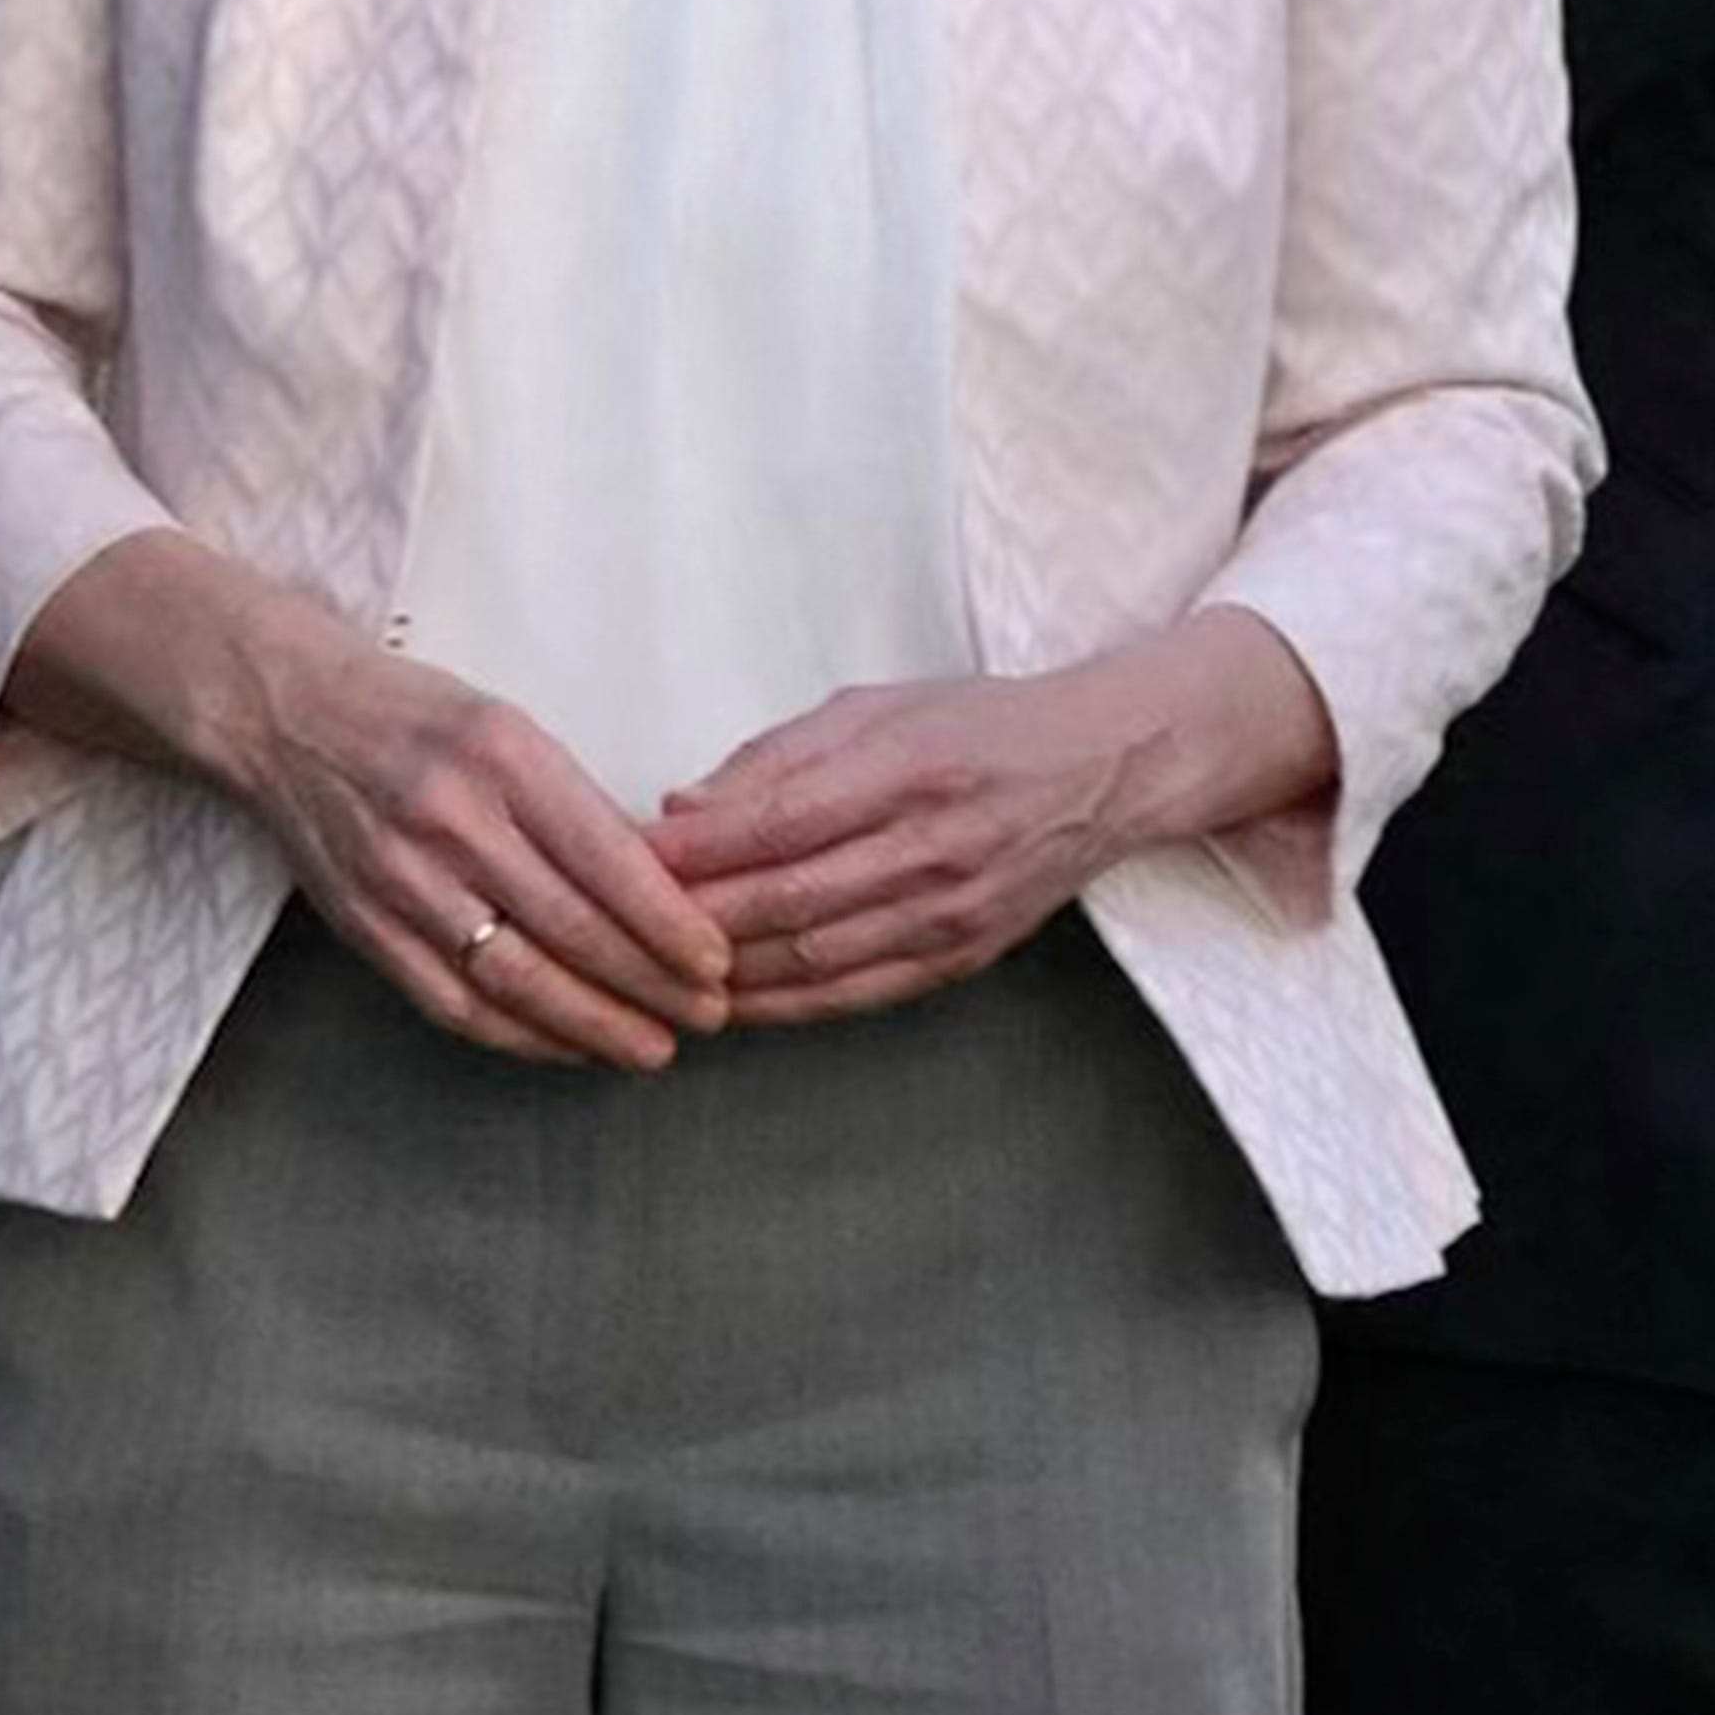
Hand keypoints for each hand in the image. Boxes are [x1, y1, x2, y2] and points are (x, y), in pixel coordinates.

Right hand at [232, 619, 739, 1069]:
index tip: (717, 960)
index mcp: (502, 754)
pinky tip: (567, 1045)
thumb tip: (663, 892)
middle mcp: (449, 817)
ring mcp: (399, 877)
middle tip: (706, 1015)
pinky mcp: (363, 925)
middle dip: (651, 984)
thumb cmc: (415, 717)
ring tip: (651, 1046)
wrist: (285, 714)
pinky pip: (453, 1003)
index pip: (608, 858)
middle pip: (571, 927)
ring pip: (516, 978)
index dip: (670, 924)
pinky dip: (520, 1035)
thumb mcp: (508, 726)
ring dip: (594, 1024)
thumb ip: (574, 805)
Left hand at [664, 621, 1328, 1026]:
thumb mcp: (878, 707)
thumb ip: (777, 758)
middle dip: (687, 922)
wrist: (1103, 769)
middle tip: (610, 929)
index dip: (690, 851)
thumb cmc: (977, 724)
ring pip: (811, 962)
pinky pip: (854, 995)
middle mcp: (933, 848)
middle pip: (784, 903)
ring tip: (650, 976)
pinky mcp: (961, 958)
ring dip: (724, 975)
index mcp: (908, 769)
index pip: (775, 823)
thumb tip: (681, 807)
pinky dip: (783, 1008)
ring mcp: (951, 913)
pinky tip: (730, 1005)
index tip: (616, 857)